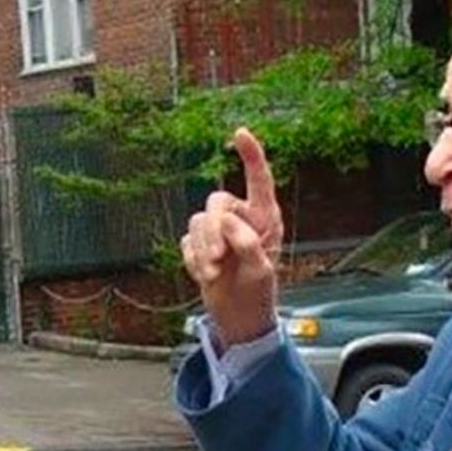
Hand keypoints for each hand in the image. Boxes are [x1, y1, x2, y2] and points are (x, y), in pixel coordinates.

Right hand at [180, 127, 283, 347]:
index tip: (240, 133)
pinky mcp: (199, 244)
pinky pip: (187, 240)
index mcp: (264, 217)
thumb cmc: (258, 291)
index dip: (251, 155)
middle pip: (216, 202)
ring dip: (203, 250)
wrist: (238, 316)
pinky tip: (206, 275)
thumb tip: (224, 222)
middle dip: (214, 231)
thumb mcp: (260, 269)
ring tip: (213, 273)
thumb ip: (247, 242)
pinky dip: (194, 259)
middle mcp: (240, 217)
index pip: (259, 179)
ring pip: (198, 221)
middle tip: (219, 260)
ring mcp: (218, 231)